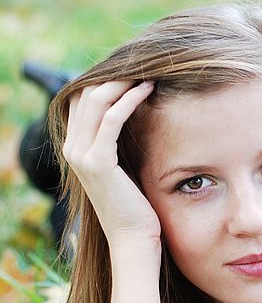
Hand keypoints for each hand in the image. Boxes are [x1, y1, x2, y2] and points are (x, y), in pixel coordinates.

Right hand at [62, 80, 160, 249]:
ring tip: (148, 72)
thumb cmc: (136, 206)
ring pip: (97, 102)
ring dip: (123, 82)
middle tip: (143, 64)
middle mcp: (72, 148)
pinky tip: (147, 90)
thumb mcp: (125, 167)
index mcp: (75, 147)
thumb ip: (120, 143)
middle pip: (87, 94)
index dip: (105, 80)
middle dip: (115, 75)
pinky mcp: (98, 161)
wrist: (134, 238)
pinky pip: (112, 120)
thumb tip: (136, 115)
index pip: (82, 99)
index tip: (133, 71)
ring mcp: (81, 155)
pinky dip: (129, 100)